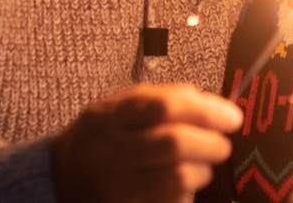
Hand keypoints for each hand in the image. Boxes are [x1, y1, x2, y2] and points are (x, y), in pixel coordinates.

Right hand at [50, 83, 242, 201]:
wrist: (59, 180)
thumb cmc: (103, 138)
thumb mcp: (120, 107)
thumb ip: (164, 99)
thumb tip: (216, 106)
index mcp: (107, 117)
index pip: (164, 107)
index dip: (206, 111)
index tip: (233, 117)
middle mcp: (107, 152)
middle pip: (174, 144)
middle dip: (210, 144)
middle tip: (222, 146)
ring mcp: (113, 187)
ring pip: (177, 180)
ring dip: (202, 172)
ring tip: (201, 167)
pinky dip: (185, 195)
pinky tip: (182, 188)